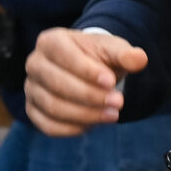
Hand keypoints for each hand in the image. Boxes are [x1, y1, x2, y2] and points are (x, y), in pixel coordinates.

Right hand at [26, 27, 145, 136]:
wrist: (87, 69)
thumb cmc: (98, 57)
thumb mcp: (113, 50)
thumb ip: (125, 54)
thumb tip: (139, 59)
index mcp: (50, 41)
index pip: (65, 56)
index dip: (88, 71)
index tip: (112, 82)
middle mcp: (35, 63)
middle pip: (57, 84)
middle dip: (90, 96)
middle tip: (118, 103)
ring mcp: (31, 88)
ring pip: (53, 107)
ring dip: (85, 115)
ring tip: (112, 115)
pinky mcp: (33, 110)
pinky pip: (47, 125)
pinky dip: (71, 129)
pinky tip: (93, 125)